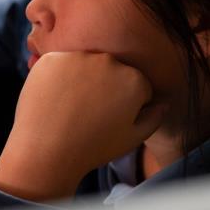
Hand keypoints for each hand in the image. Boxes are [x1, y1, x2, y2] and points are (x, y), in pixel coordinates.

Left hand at [0, 51, 167, 201]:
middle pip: (111, 71)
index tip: (110, 120)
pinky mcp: (52, 58)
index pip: (136, 84)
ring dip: (80, 80)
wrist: (46, 152)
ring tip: (70, 109)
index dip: (125, 105)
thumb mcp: (132, 139)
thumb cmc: (92, 149)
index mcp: (134, 79)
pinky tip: (54, 100)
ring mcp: (78, 56)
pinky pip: (59, 65)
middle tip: (88, 114)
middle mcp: (109, 61)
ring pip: (84, 65)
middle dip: (104, 87)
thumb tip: (163, 104)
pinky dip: (57, 78)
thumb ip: (153, 118)